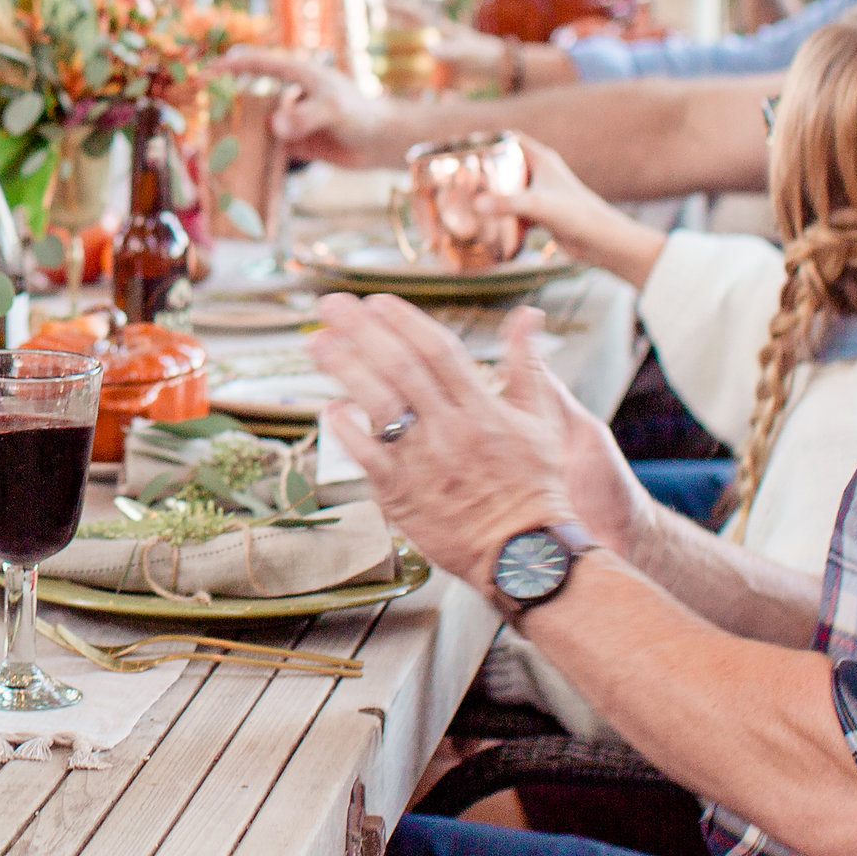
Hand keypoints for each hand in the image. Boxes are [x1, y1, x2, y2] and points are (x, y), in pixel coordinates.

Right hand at [218, 46, 395, 166]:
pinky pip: (268, 147)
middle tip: (202, 112)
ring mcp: (291, 119)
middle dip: (226, 101)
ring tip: (213, 143)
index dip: (230, 64)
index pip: (258, 62)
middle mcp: (290, 94)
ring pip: (256, 123)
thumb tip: (274, 126)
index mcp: (298, 74)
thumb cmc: (362, 116)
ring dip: (237, 132)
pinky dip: (253, 154)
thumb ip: (306, 116)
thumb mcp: (335, 110)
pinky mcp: (294, 142)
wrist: (382, 144)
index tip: (206, 72)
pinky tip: (238, 166)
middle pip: (250, 92)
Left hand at [310, 296, 570, 584]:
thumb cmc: (534, 484)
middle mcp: (451, 430)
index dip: (404, 321)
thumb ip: (526, 363)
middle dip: (362, 331)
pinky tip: (330, 407)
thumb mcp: (541, 419)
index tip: (377, 300)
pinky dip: (345, 429)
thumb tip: (528, 314)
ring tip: (315, 340)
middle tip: (331, 304)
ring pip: (377, 404)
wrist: (523, 555)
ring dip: (343, 368)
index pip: (438, 350)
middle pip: (400, 368)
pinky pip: (365, 456)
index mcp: (483, 409)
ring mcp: (423, 463)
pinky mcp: (401, 494)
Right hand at [478, 138, 665, 284]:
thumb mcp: (539, 206)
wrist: (601, 242)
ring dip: (491, 192)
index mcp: (541, 158)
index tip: (464, 145)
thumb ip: (508, 204)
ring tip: (466, 197)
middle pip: (505, 162)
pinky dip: (501, 213)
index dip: (487, 139)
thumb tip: (477, 204)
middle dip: (483, 168)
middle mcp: (541, 172)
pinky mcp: (542, 213)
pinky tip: (485, 222)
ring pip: (509, 187)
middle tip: (459, 174)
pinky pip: (515, 208)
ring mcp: (541, 192)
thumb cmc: (578, 216)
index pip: (509, 138)